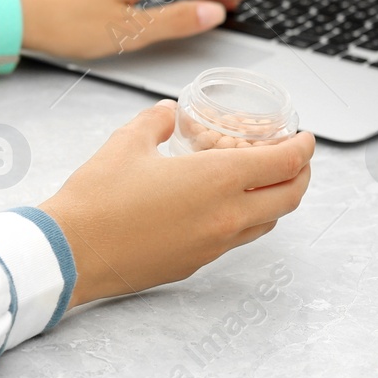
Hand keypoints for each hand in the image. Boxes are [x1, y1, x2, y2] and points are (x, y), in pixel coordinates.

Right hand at [38, 102, 313, 307]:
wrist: (71, 252)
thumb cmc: (97, 199)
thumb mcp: (127, 142)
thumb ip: (155, 122)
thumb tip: (167, 114)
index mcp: (217, 180)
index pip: (284, 164)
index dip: (303, 148)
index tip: (306, 138)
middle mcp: (226, 216)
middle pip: (288, 198)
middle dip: (301, 175)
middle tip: (297, 159)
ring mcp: (214, 245)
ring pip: (266, 223)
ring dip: (275, 200)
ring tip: (264, 181)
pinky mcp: (196, 263)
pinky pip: (236, 240)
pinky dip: (246, 220)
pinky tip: (224, 206)